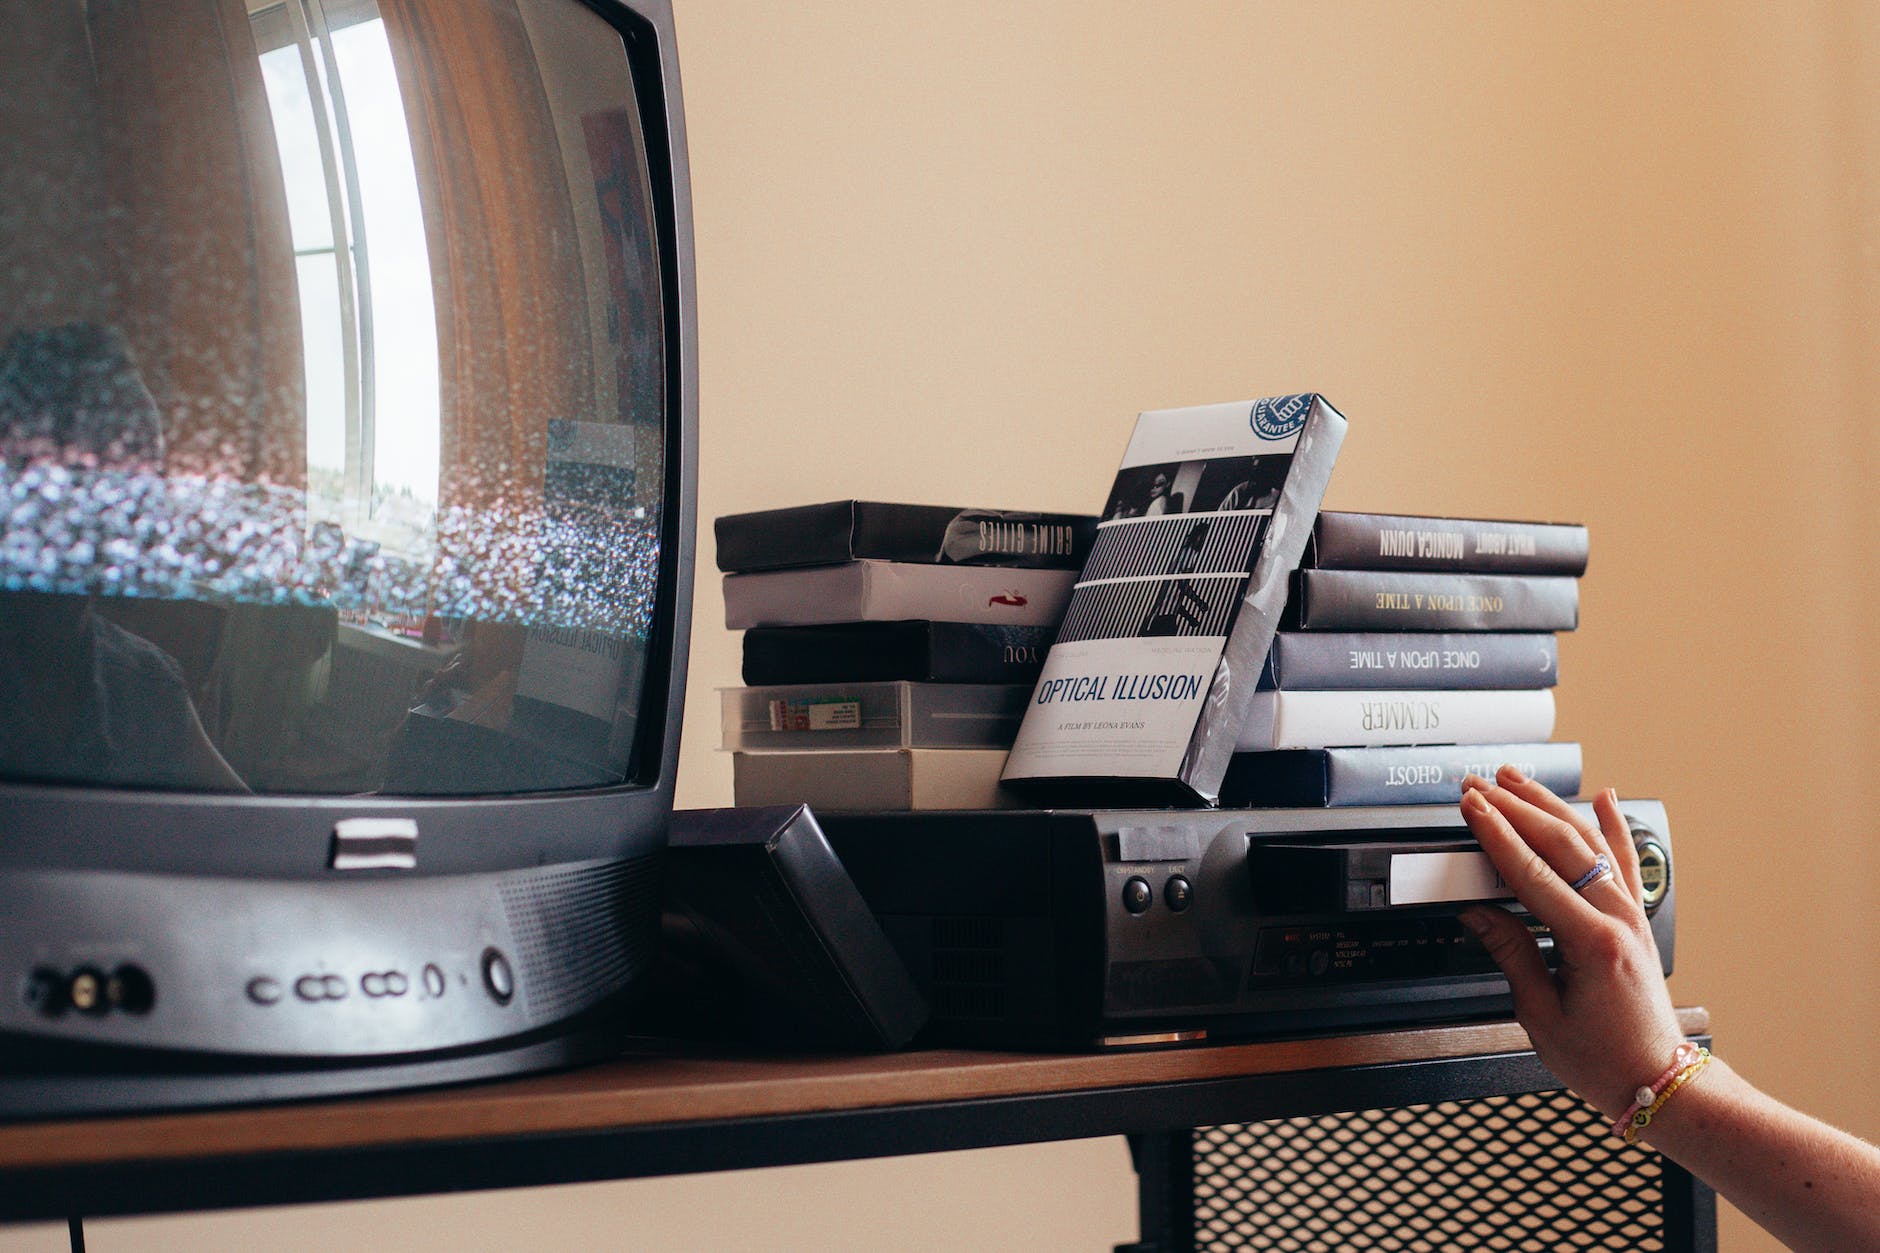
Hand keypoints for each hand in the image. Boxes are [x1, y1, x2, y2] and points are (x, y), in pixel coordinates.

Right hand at [1456, 765, 1685, 1118]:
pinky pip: (1625, 861)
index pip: (1532, 873)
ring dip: (1550, 806)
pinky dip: (1614, 826)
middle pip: (1560, 845)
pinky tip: (1604, 798)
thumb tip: (1477, 912)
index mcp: (1590, 943)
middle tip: (1478, 785)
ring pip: (1589, 843)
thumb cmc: (1604, 1059)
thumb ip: (1510, 953)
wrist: (1656, 1079)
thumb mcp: (1540, 1013)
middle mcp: (1616, 919)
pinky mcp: (1635, 919)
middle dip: (1514, 809)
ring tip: (1516, 780)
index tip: (1471, 807)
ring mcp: (1630, 915)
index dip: (1497, 836)